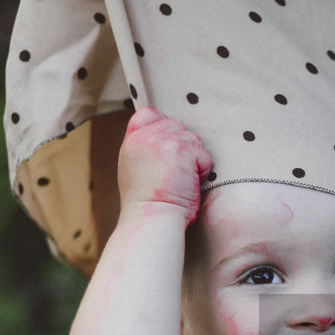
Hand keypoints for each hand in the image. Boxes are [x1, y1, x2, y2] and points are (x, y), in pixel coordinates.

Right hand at [117, 108, 213, 226]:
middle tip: (176, 175)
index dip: (164, 126)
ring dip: (193, 160)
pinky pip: (203, 154)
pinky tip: (189, 184)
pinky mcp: (180, 148)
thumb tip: (166, 144)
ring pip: (192, 139)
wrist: (151, 220)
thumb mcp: (136, 172)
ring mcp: (161, 140)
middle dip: (183, 148)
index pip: (148, 115)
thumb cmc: (149, 207)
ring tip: (180, 181)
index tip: (170, 150)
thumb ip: (146, 152)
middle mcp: (144, 137)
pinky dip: (202, 170)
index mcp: (131, 143)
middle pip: (176, 126)